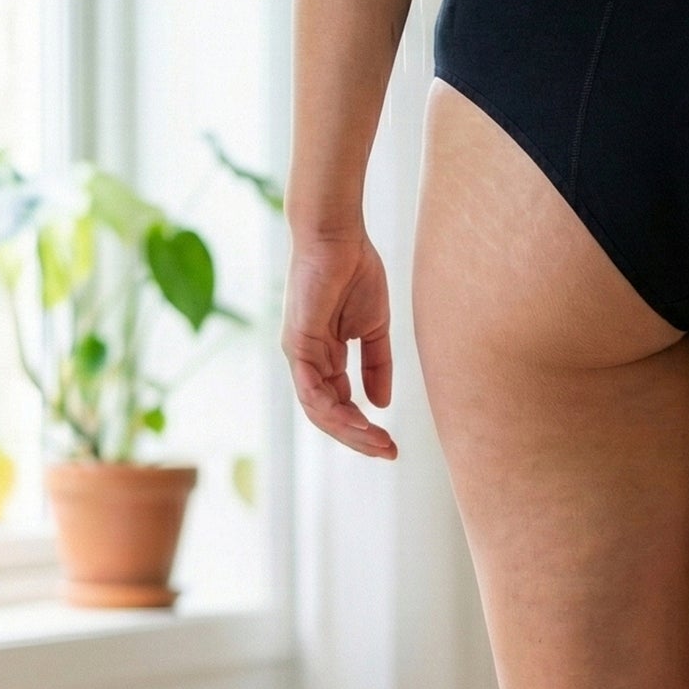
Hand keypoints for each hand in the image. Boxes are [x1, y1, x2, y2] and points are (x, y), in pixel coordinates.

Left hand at [283, 230, 398, 458]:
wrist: (338, 236)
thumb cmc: (354, 271)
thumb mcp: (374, 328)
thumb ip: (376, 365)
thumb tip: (380, 403)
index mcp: (324, 358)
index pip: (341, 405)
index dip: (365, 428)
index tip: (392, 444)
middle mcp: (307, 361)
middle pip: (328, 415)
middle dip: (359, 438)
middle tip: (388, 452)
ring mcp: (298, 354)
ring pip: (319, 410)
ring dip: (349, 431)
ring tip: (378, 442)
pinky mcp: (297, 343)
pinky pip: (311, 389)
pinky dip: (333, 409)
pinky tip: (358, 420)